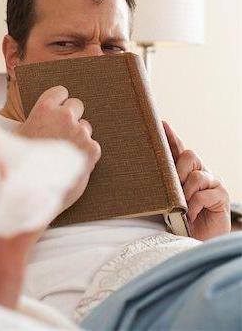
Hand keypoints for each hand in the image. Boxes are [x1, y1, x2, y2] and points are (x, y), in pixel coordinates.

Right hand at [18, 86, 100, 208]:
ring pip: (86, 126)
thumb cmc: (18, 164)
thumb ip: (27, 117)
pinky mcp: (92, 148)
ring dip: (78, 136)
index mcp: (43, 109)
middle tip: (60, 133)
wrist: (31, 192)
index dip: (59, 102)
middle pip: (77, 105)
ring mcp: (80, 132)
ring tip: (63, 153)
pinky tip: (71, 163)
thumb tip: (22, 95)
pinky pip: (93, 145)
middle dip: (71, 117)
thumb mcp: (15, 134)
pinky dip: (85, 153)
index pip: (61, 91)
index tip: (56, 111)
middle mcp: (64, 116)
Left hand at [163, 121, 230, 239]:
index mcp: (184, 171)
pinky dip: (193, 206)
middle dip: (178, 170)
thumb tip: (143, 176)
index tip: (160, 124)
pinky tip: (189, 215)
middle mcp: (200, 172)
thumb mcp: (164, 200)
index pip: (178, 149)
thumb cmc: (176, 220)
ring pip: (197, 175)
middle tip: (173, 188)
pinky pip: (204, 194)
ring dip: (185, 193)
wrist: (193, 240)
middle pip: (190, 156)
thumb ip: (160, 186)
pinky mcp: (221, 196)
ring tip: (181, 207)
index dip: (171, 136)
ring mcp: (212, 183)